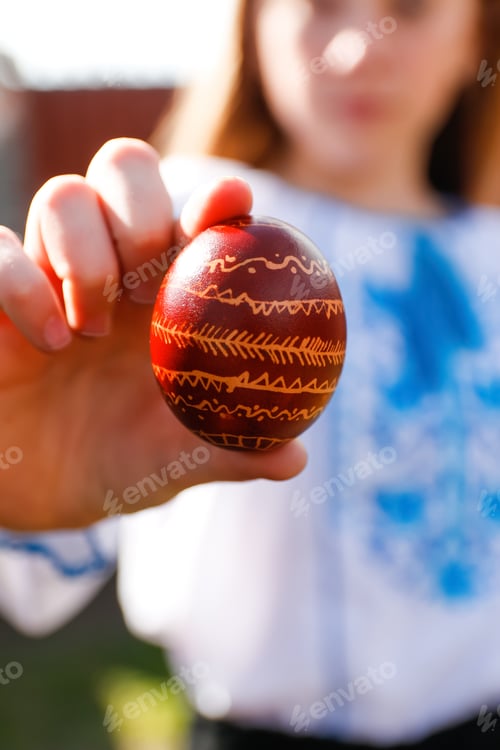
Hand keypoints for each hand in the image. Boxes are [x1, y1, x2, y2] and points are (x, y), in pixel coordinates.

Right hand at [0, 139, 306, 530]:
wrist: (34, 491)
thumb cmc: (114, 464)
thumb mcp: (171, 464)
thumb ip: (227, 454)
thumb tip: (294, 459)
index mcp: (167, 292)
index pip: (196, 217)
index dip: (216, 199)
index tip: (232, 203)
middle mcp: (112, 266)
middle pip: (126, 168)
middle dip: (138, 209)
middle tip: (143, 278)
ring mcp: (49, 271)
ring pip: (64, 195)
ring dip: (84, 253)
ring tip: (90, 331)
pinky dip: (23, 282)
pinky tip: (48, 341)